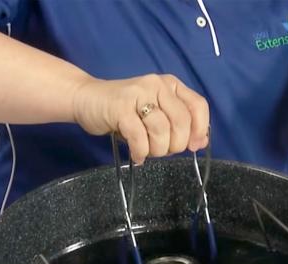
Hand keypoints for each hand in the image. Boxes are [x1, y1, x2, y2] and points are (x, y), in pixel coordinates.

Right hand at [72, 74, 209, 164]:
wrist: (86, 99)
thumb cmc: (125, 111)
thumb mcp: (156, 116)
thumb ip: (179, 126)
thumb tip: (201, 142)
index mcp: (170, 85)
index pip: (198, 105)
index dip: (199, 129)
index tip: (192, 146)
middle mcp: (157, 84)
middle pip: (182, 121)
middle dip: (176, 145)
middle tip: (162, 151)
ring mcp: (138, 93)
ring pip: (162, 130)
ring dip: (157, 149)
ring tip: (148, 152)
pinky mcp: (119, 107)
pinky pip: (139, 136)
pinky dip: (141, 151)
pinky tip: (137, 155)